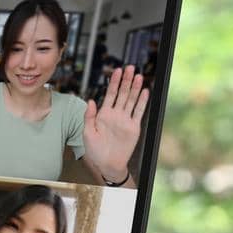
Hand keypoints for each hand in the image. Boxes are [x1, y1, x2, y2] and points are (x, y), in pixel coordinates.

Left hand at [83, 65, 148, 183]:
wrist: (107, 164)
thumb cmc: (95, 150)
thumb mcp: (87, 133)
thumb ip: (89, 117)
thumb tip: (90, 101)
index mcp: (103, 114)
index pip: (110, 94)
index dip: (113, 82)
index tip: (116, 71)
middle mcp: (115, 114)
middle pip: (122, 93)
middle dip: (126, 80)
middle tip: (130, 67)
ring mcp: (125, 120)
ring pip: (131, 100)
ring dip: (135, 88)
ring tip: (138, 76)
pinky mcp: (134, 127)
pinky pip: (138, 112)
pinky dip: (142, 102)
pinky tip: (145, 92)